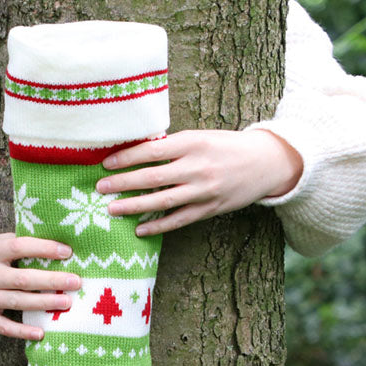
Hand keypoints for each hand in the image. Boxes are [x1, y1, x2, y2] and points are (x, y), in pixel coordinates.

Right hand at [0, 233, 80, 339]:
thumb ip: (14, 244)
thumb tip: (51, 245)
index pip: (20, 247)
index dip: (44, 248)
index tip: (67, 252)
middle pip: (23, 279)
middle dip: (52, 281)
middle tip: (76, 281)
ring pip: (18, 302)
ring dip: (44, 303)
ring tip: (67, 303)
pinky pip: (4, 327)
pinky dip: (22, 331)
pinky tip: (41, 332)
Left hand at [96, 129, 303, 235]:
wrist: (265, 162)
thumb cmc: (226, 146)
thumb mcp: (200, 137)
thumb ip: (173, 146)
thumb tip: (138, 152)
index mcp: (192, 142)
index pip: (151, 150)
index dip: (126, 158)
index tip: (105, 163)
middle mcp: (197, 167)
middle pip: (152, 177)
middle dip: (123, 183)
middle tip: (100, 188)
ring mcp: (203, 190)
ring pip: (162, 201)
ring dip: (134, 206)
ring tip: (112, 209)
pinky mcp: (210, 209)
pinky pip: (179, 219)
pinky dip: (158, 225)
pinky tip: (140, 228)